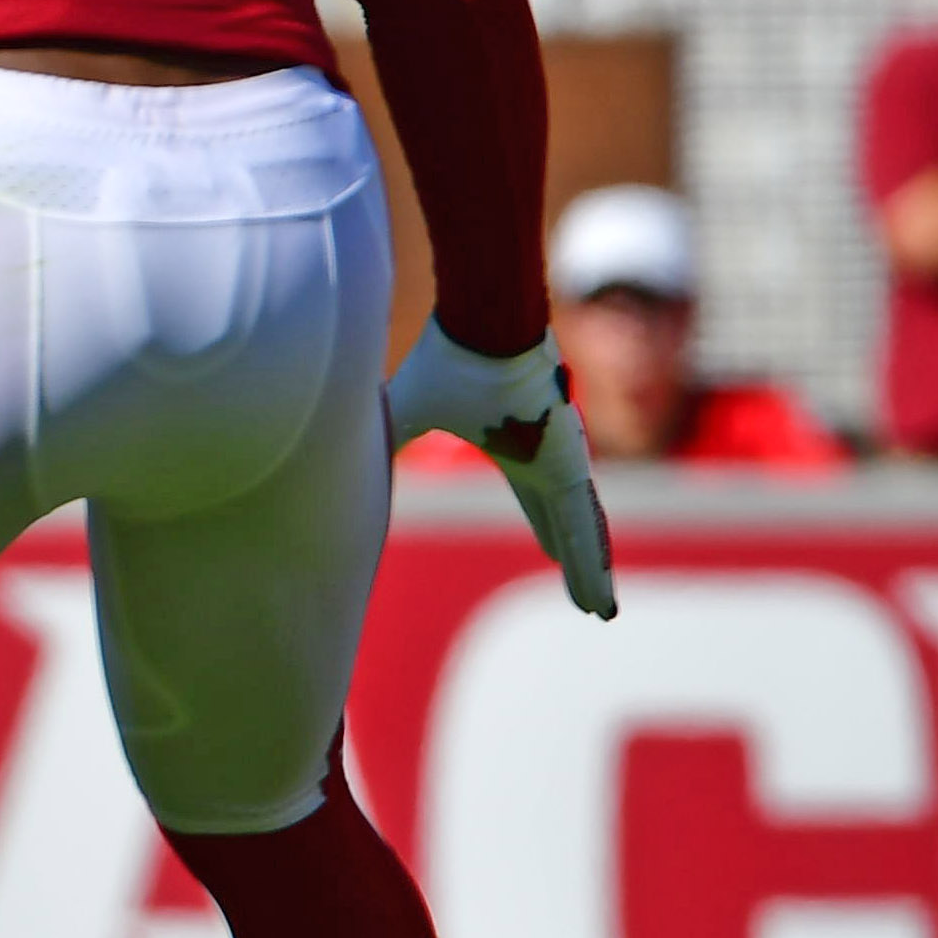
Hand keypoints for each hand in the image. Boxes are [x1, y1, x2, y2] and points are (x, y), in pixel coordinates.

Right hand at [386, 325, 616, 620]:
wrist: (481, 325)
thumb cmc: (447, 360)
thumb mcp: (406, 411)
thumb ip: (384, 437)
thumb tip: (335, 453)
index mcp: (512, 445)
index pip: (533, 498)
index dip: (544, 527)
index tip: (552, 549)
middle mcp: (543, 456)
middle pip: (561, 520)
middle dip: (572, 553)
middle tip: (587, 589)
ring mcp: (562, 461)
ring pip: (579, 534)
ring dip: (587, 574)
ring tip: (602, 613)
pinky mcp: (569, 465)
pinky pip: (581, 528)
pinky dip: (589, 566)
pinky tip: (600, 599)